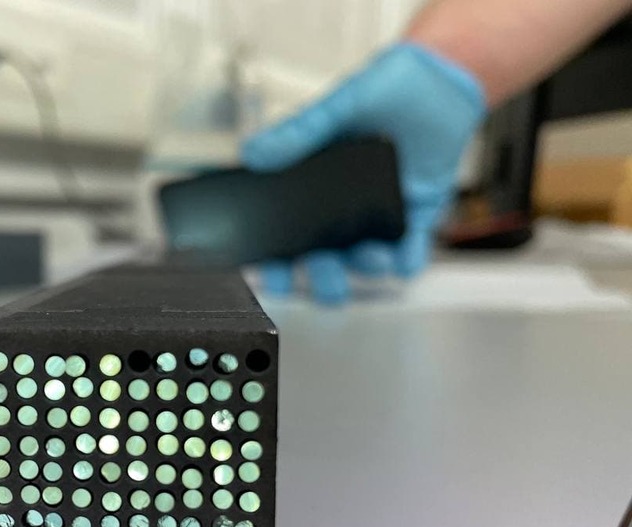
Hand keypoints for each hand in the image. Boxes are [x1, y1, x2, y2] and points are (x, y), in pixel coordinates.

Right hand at [242, 43, 485, 303]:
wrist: (441, 77)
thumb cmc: (385, 87)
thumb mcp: (337, 107)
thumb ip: (298, 133)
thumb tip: (252, 153)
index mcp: (313, 189)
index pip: (286, 236)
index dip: (278, 264)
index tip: (274, 279)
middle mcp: (341, 210)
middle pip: (323, 262)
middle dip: (321, 279)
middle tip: (323, 281)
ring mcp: (377, 214)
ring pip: (363, 262)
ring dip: (364, 268)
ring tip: (370, 258)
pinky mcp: (415, 214)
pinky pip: (408, 250)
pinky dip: (407, 261)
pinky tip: (402, 262)